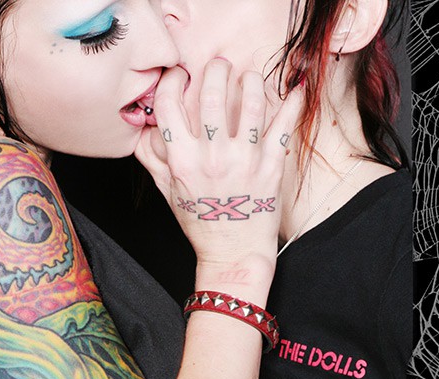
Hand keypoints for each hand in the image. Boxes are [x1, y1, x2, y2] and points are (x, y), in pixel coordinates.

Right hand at [135, 59, 302, 301]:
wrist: (233, 252)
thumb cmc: (200, 222)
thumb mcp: (167, 192)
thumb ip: (152, 158)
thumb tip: (142, 128)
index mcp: (181, 160)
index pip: (168, 106)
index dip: (172, 82)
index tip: (180, 75)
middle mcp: (211, 156)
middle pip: (210, 95)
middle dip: (215, 71)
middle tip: (219, 65)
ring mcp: (244, 160)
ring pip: (249, 103)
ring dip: (250, 81)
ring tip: (249, 76)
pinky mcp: (271, 166)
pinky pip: (283, 126)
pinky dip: (293, 104)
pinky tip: (296, 88)